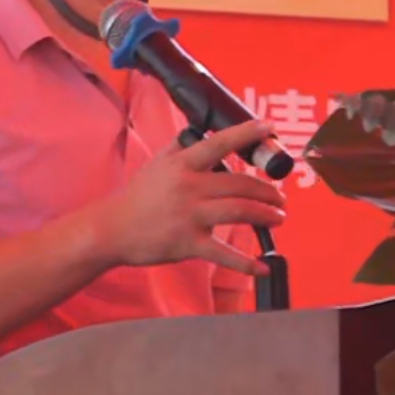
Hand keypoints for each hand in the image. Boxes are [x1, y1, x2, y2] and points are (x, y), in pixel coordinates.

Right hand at [89, 120, 287, 274]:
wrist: (114, 229)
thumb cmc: (137, 197)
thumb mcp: (156, 163)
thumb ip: (180, 146)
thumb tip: (200, 130)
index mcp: (183, 165)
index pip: (220, 143)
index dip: (247, 134)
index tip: (268, 128)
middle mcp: (189, 187)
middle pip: (240, 184)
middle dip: (268, 191)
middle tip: (281, 198)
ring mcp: (190, 216)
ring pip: (239, 211)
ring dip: (266, 215)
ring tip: (278, 217)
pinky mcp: (188, 244)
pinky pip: (223, 253)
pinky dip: (246, 262)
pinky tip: (262, 266)